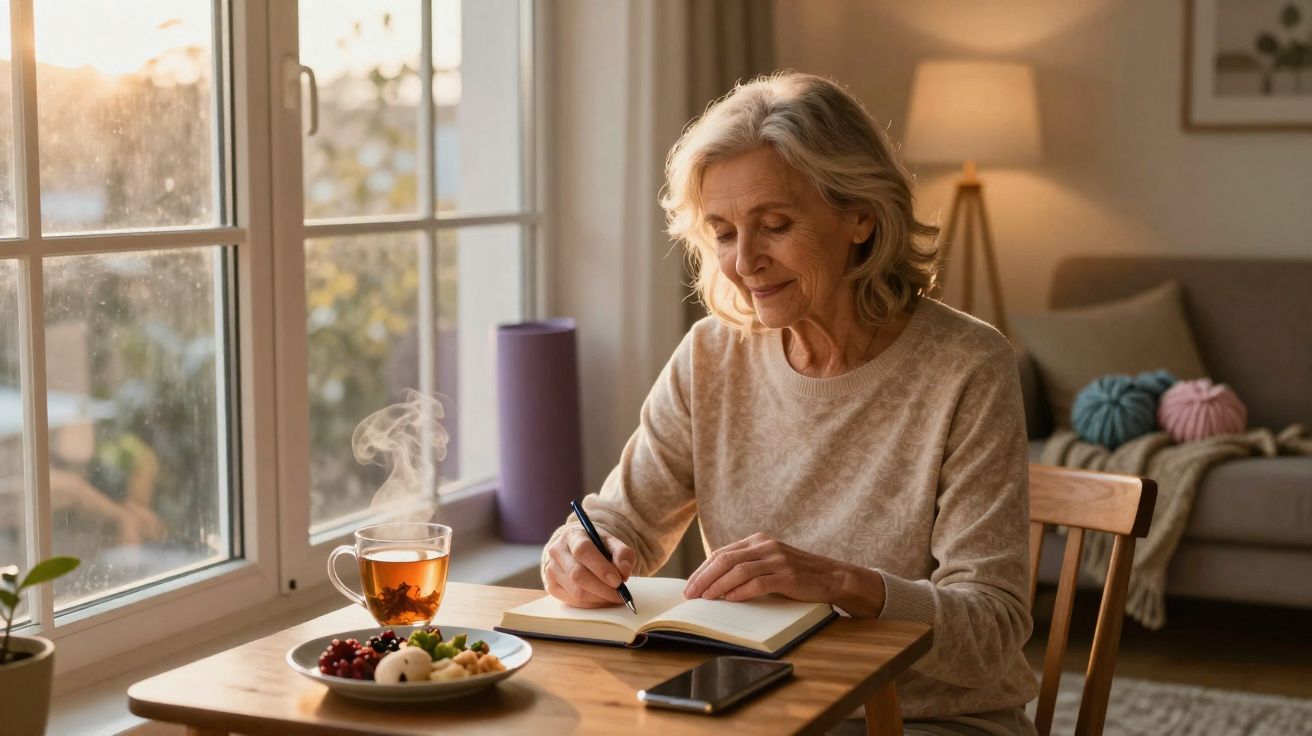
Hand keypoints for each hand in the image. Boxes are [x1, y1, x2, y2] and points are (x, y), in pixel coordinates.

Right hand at [544, 526, 635, 607]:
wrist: (576, 547)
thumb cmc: (596, 546)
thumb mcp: (611, 543)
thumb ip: (622, 554)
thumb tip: (623, 572)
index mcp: (573, 535)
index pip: (583, 551)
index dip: (601, 568)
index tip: (618, 580)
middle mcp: (557, 551)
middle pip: (578, 575)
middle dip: (602, 588)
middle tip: (620, 594)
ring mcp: (551, 570)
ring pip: (575, 591)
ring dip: (599, 598)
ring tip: (613, 597)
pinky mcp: (551, 586)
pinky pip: (572, 601)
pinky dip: (591, 604)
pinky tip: (602, 599)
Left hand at [683, 532, 886, 615]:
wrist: (832, 577)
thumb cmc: (796, 575)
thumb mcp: (769, 564)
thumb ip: (747, 567)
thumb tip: (713, 585)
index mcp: (758, 541)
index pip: (722, 553)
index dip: (702, 570)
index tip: (689, 586)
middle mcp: (766, 546)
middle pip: (725, 559)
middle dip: (704, 578)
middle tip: (690, 594)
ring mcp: (777, 559)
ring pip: (738, 570)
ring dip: (718, 586)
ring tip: (705, 599)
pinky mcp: (788, 575)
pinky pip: (758, 583)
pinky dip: (740, 592)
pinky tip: (729, 600)